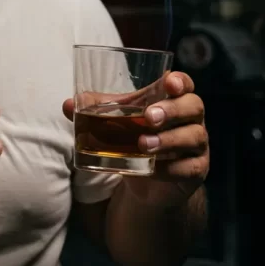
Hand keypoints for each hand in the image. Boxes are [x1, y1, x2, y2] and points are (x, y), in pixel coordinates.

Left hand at [63, 72, 208, 207]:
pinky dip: (170, 168)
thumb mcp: (117, 123)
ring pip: (193, 137)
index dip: (181, 81)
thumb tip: (67, 105)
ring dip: (168, 140)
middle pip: (194, 107)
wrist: (149, 184)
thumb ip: (95, 111)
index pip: (186, 84)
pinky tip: (153, 168)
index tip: (168, 82)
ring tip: (143, 144)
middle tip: (149, 117)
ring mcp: (196, 147)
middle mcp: (191, 120)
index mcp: (173, 100)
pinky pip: (189, 168)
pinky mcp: (195, 171)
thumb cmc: (135, 139)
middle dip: (172, 110)